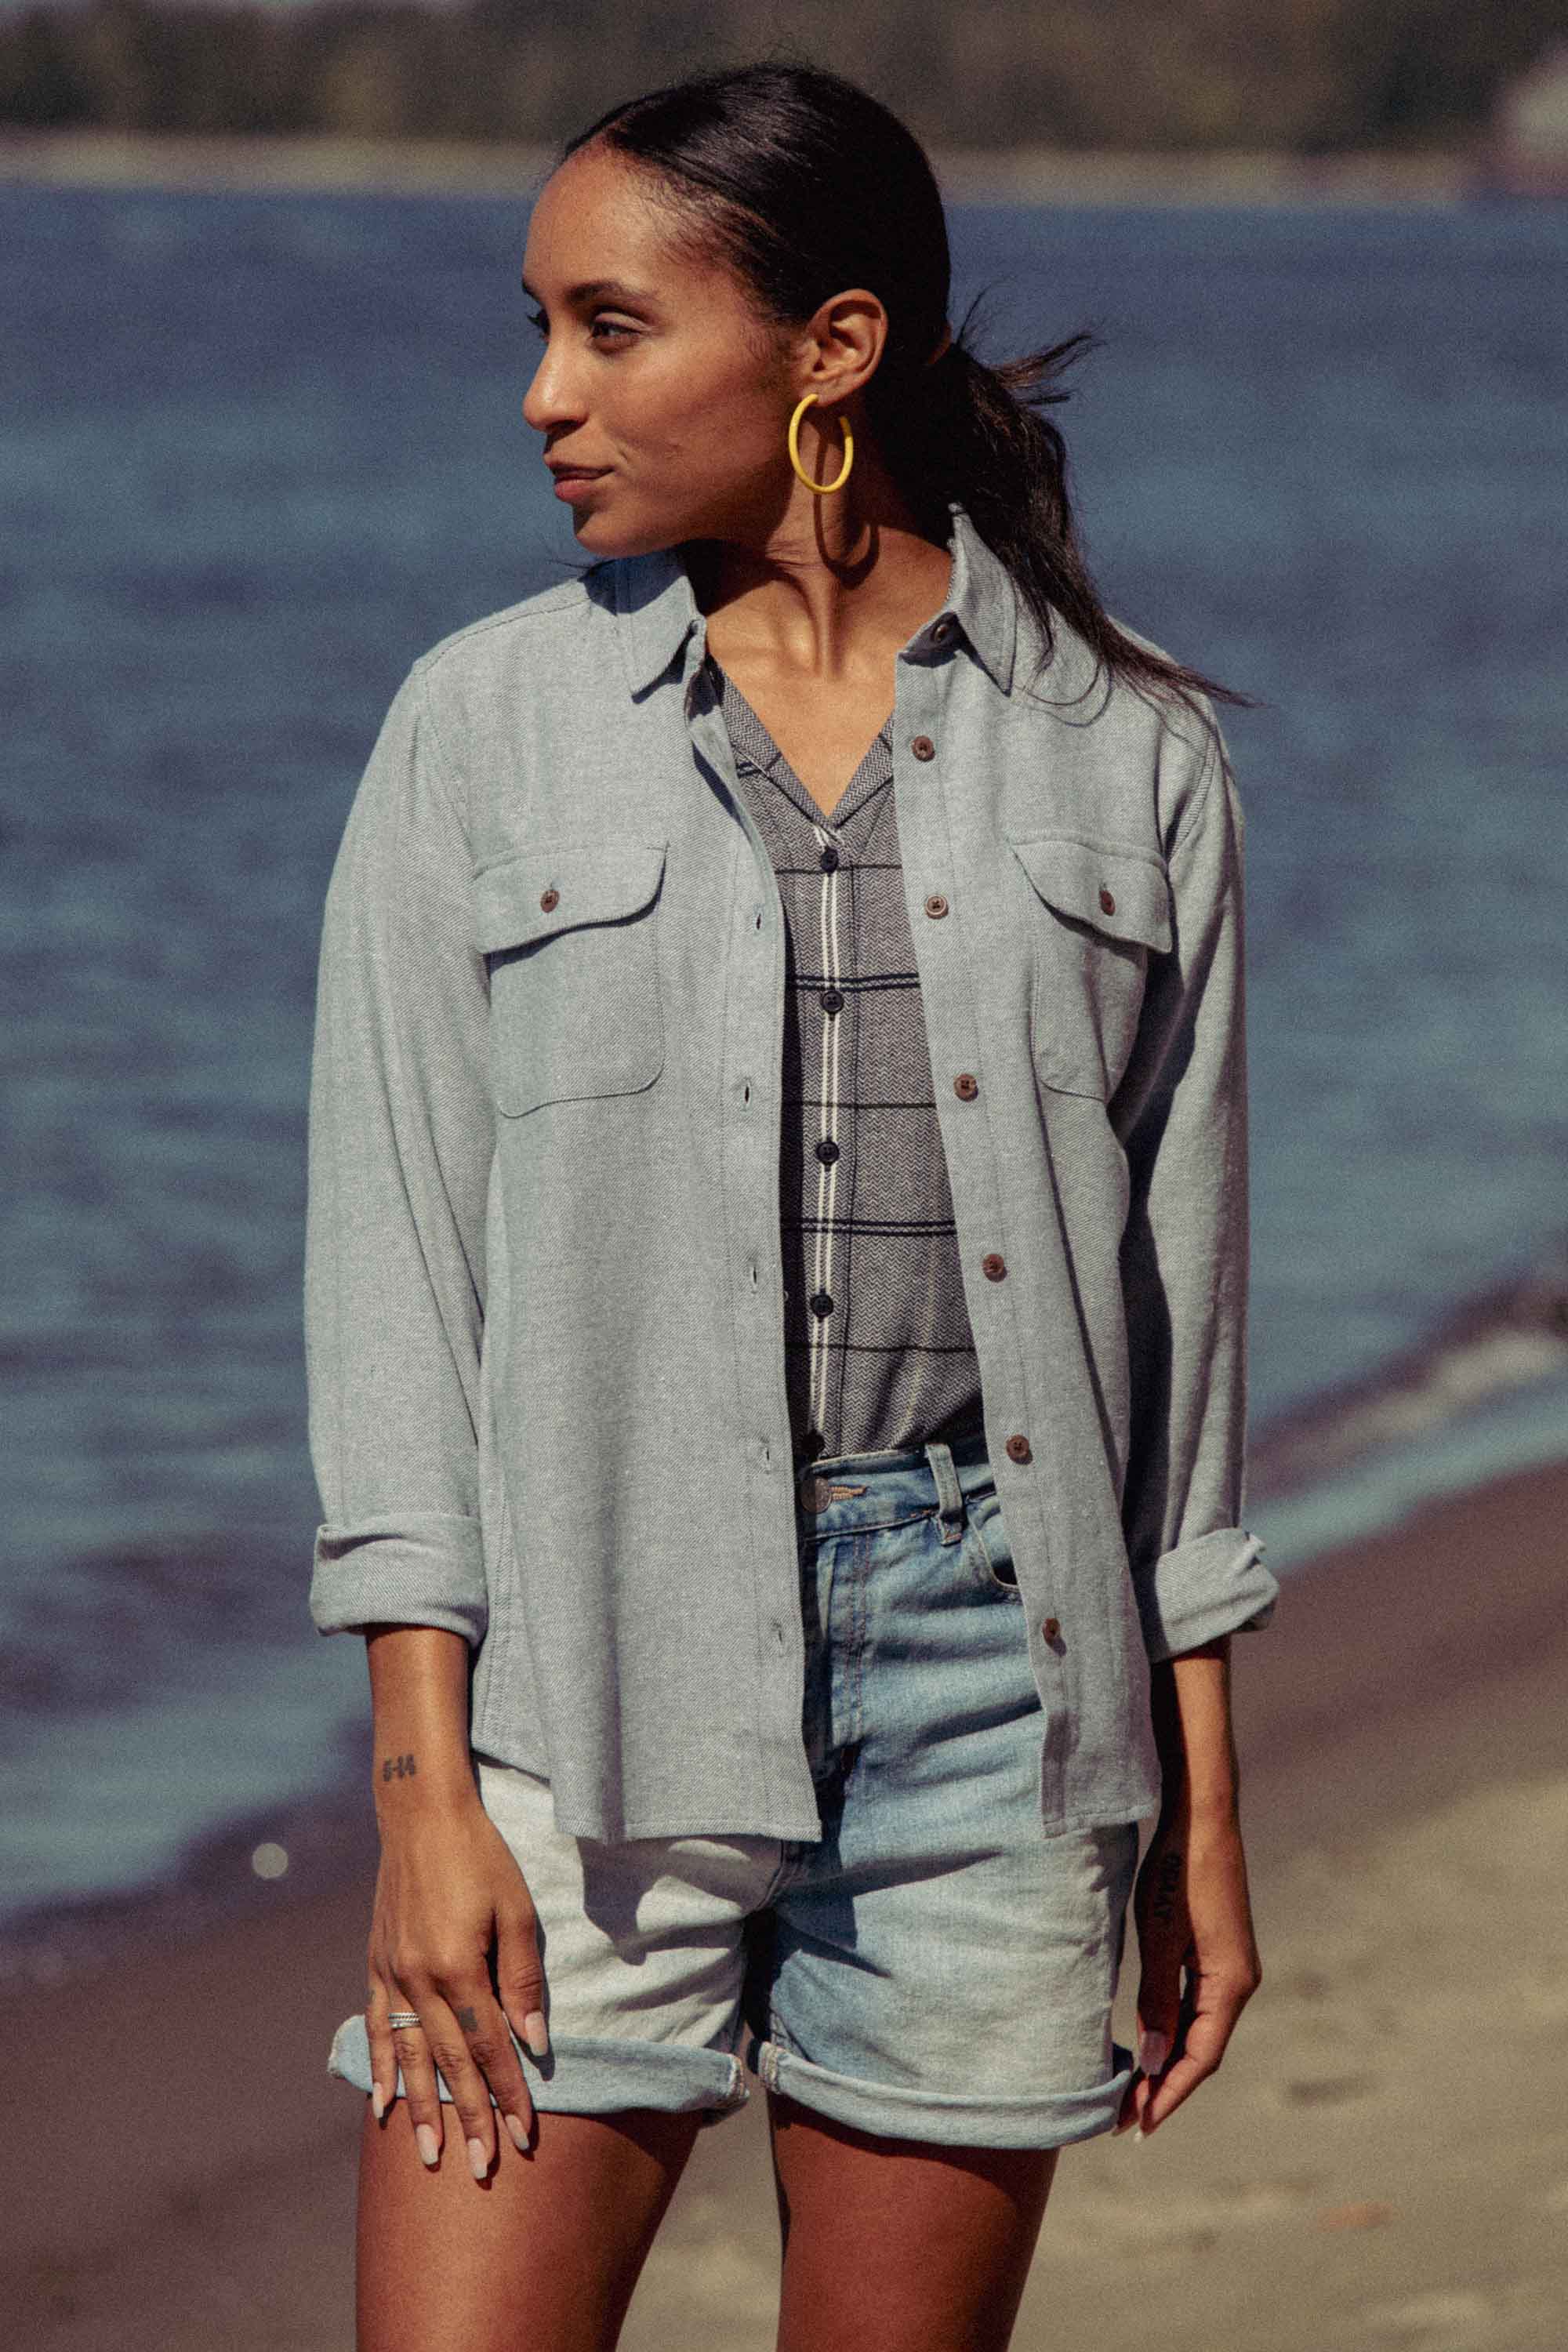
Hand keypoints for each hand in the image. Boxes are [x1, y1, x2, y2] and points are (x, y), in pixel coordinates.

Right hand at [365, 1796, 550, 2176]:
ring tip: (431, 2156)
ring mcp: (391, 1974)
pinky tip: (381, 2104)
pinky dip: (380, 2068)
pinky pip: (378, 2028)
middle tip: (480, 2169)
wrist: (421, 1816)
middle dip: (469, 2118)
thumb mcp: (516, 1911)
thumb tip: (534, 2043)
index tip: (524, 2136)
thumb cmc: (481, 1858)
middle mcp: (418, 1978)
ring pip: (408, 2057)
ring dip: (421, 2110)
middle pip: (449, 2063)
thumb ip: (524, 1979)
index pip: (489, 2045)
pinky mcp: (377, 1965)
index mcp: (457, 1965)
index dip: (508, 2092)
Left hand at [1114, 1800, 1261, 2137]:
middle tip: (1124, 2120)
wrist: (1201, 1817)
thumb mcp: (1160, 1938)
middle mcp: (1239, 1982)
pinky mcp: (1219, 1952)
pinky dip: (1174, 2031)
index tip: (1137, 2126)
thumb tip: (1154, 2061)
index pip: (1201, 2059)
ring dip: (1169, 2062)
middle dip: (1165, 2087)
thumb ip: (1158, 2001)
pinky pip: (1198, 2006)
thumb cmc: (1177, 1872)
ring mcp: (1232, 1967)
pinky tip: (1151, 2044)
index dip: (1169, 2096)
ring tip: (1132, 2092)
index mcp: (1231, 1984)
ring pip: (1200, 2031)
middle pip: (1202, 2052)